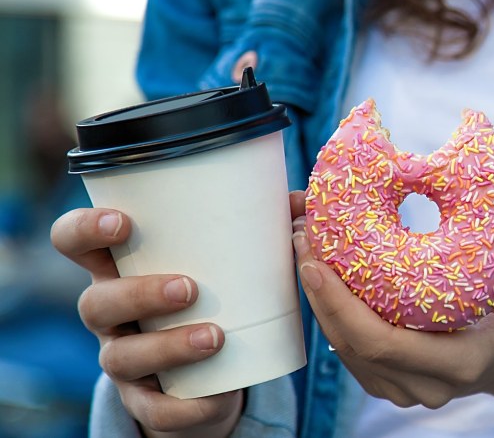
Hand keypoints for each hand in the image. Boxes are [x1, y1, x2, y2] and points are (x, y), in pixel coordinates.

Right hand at [51, 208, 243, 437]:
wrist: (213, 375)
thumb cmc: (215, 296)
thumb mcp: (227, 264)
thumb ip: (261, 229)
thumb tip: (301, 201)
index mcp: (121, 268)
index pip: (75, 242)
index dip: (85, 229)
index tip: (124, 222)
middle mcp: (111, 314)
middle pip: (95, 302)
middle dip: (138, 293)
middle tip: (189, 288)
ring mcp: (123, 358)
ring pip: (121, 357)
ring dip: (166, 346)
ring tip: (215, 337)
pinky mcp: (145, 401)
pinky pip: (154, 409)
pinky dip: (185, 406)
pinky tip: (217, 395)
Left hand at [287, 191, 493, 409]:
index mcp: (458, 364)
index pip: (383, 344)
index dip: (343, 307)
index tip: (318, 262)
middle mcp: (425, 386)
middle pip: (352, 347)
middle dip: (319, 295)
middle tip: (303, 239)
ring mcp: (402, 389)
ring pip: (343, 350)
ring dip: (317, 300)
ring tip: (305, 244)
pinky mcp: (385, 380)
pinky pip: (346, 349)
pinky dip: (328, 310)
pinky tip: (319, 268)